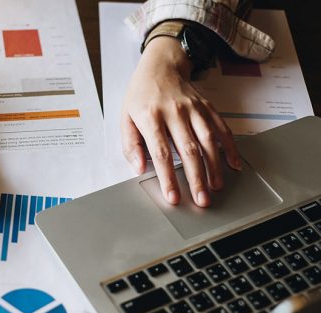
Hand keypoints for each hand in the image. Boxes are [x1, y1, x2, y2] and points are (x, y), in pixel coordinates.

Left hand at [121, 37, 241, 206]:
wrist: (161, 66)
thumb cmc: (140, 95)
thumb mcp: (125, 117)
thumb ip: (130, 144)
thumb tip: (138, 168)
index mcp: (150, 117)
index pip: (161, 153)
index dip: (168, 177)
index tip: (173, 197)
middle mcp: (174, 113)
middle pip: (188, 150)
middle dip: (197, 178)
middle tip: (202, 200)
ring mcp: (193, 109)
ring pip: (208, 140)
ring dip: (215, 166)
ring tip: (216, 187)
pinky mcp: (207, 107)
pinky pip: (221, 128)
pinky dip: (229, 147)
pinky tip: (233, 164)